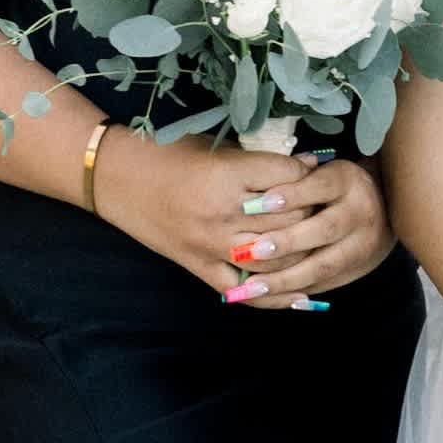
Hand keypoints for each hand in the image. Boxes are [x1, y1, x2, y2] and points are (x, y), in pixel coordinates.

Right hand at [94, 132, 396, 304]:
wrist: (117, 178)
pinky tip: (303, 297)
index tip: (320, 168)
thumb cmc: (166, 153)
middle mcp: (222, 215)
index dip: (309, 173)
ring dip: (301, 249)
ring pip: (275, 256)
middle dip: (312, 210)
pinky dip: (275, 295)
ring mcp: (211, 246)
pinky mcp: (200, 267)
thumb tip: (309, 164)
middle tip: (326, 204)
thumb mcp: (214, 146)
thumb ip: (258, 160)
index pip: (289, 180)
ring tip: (320, 240)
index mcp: (226, 176)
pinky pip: (244, 290)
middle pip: (289, 219)